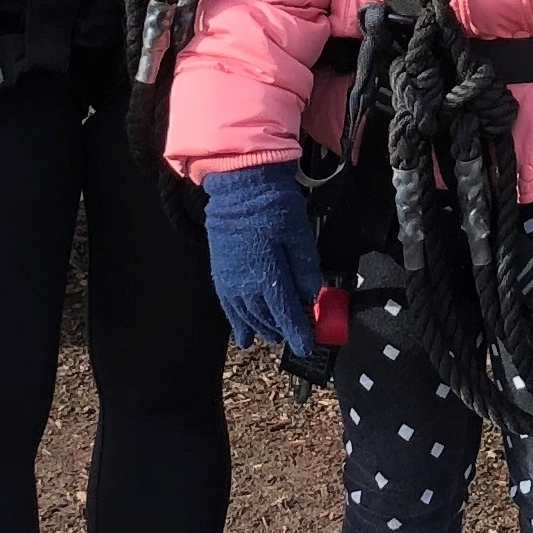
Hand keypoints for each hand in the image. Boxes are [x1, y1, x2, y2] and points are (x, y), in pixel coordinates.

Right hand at [200, 165, 326, 367]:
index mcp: (267, 274)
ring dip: (260, 328)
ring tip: (272, 335)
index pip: (284, 313)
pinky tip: (242, 335)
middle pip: (265, 317)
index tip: (306, 346)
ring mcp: (230, 279)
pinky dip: (236, 323)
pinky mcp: (220, 273)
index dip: (296, 332)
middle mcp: (245, 283)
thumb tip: (312, 296)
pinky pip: (228, 306)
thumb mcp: (299, 234)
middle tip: (294, 335)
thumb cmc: (274, 206)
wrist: (240, 186)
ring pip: (246, 315)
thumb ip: (306, 268)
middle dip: (281, 329)